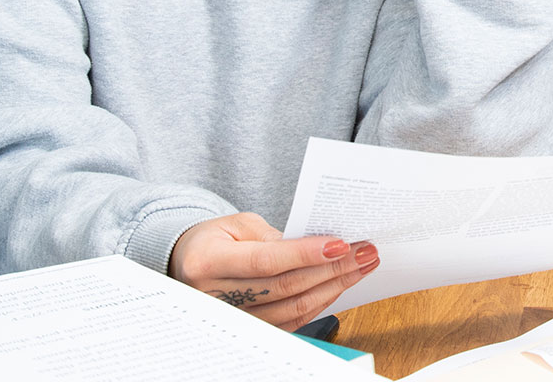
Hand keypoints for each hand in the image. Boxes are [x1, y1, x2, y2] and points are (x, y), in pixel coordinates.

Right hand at [168, 213, 379, 329]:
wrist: (188, 264)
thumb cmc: (215, 239)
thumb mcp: (237, 225)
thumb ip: (273, 236)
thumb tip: (316, 248)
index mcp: (208, 261)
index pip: (266, 261)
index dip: (306, 254)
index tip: (342, 245)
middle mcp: (215, 295)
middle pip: (285, 286)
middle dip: (332, 269)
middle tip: (364, 252)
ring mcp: (232, 318)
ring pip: (293, 308)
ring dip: (334, 287)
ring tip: (360, 266)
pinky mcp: (249, 329)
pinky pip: (291, 321)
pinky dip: (320, 303)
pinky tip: (339, 285)